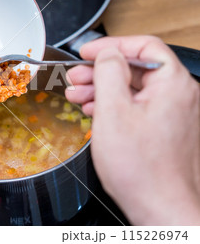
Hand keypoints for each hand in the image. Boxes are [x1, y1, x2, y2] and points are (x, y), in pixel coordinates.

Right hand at [65, 36, 199, 224]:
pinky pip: (136, 106)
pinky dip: (113, 104)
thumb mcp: (113, 112)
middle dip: (100, 71)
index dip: (111, 46)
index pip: (143, 46)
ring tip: (77, 95)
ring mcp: (172, 113)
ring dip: (102, 88)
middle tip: (75, 77)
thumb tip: (106, 52)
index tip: (87, 53)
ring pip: (133, 88)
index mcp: (172, 84)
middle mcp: (178, 95)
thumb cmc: (141, 169)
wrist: (160, 208)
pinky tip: (93, 110)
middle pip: (135, 68)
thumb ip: (108, 73)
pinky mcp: (163, 128)